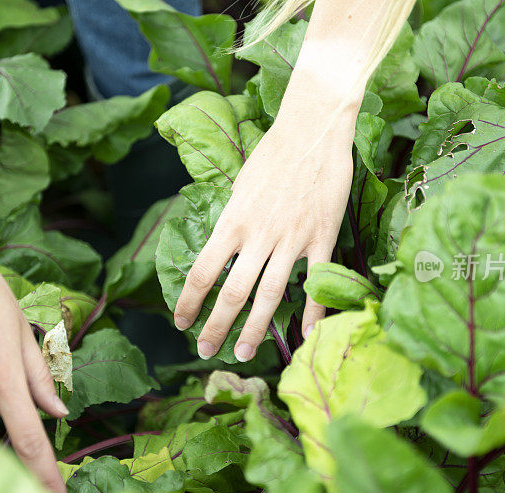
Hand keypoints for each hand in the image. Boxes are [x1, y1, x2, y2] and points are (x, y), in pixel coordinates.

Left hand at [172, 102, 355, 361]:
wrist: (313, 127)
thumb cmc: (273, 152)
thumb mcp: (240, 185)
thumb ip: (232, 220)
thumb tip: (223, 248)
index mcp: (232, 220)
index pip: (202, 271)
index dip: (189, 302)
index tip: (181, 322)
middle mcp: (258, 235)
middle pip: (232, 293)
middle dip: (216, 327)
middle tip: (205, 351)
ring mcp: (291, 239)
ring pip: (270, 296)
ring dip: (254, 330)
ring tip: (244, 353)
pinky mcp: (322, 237)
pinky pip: (316, 281)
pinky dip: (311, 311)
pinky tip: (305, 335)